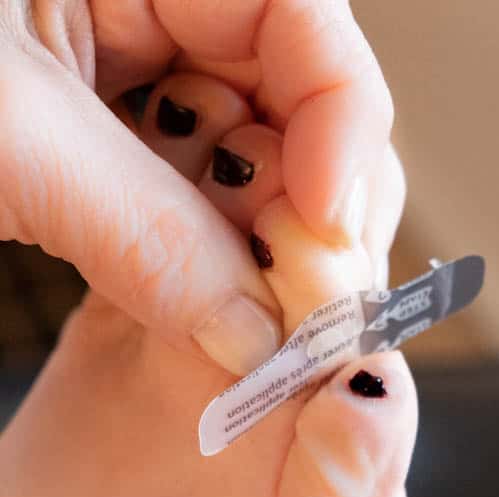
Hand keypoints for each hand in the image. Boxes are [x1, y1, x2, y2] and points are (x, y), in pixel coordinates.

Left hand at [0, 0, 394, 371]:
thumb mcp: (11, 143)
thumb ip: (144, 233)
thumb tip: (259, 338)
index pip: (302, 14)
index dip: (342, 120)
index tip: (329, 229)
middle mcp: (147, 1)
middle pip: (292, 96)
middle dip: (304, 200)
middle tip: (298, 294)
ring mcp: (119, 68)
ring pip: (246, 157)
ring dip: (256, 244)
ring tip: (246, 308)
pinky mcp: (93, 135)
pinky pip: (185, 195)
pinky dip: (202, 256)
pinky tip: (199, 298)